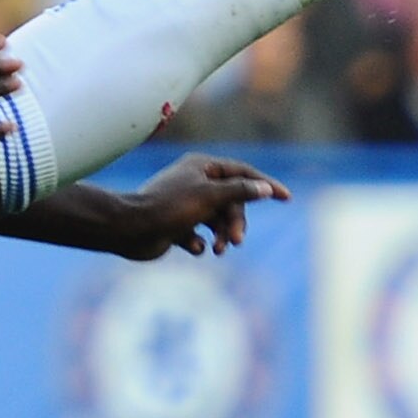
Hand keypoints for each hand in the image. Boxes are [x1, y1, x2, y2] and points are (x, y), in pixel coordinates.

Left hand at [114, 154, 289, 260]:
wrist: (131, 230)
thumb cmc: (170, 207)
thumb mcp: (210, 196)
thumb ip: (240, 192)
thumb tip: (264, 189)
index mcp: (203, 167)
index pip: (243, 173)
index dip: (265, 184)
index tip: (286, 197)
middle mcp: (195, 182)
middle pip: (232, 202)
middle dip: (236, 222)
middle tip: (236, 241)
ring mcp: (186, 205)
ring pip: (217, 221)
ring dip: (222, 236)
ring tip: (217, 250)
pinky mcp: (176, 226)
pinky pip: (199, 235)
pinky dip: (200, 243)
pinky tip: (194, 247)